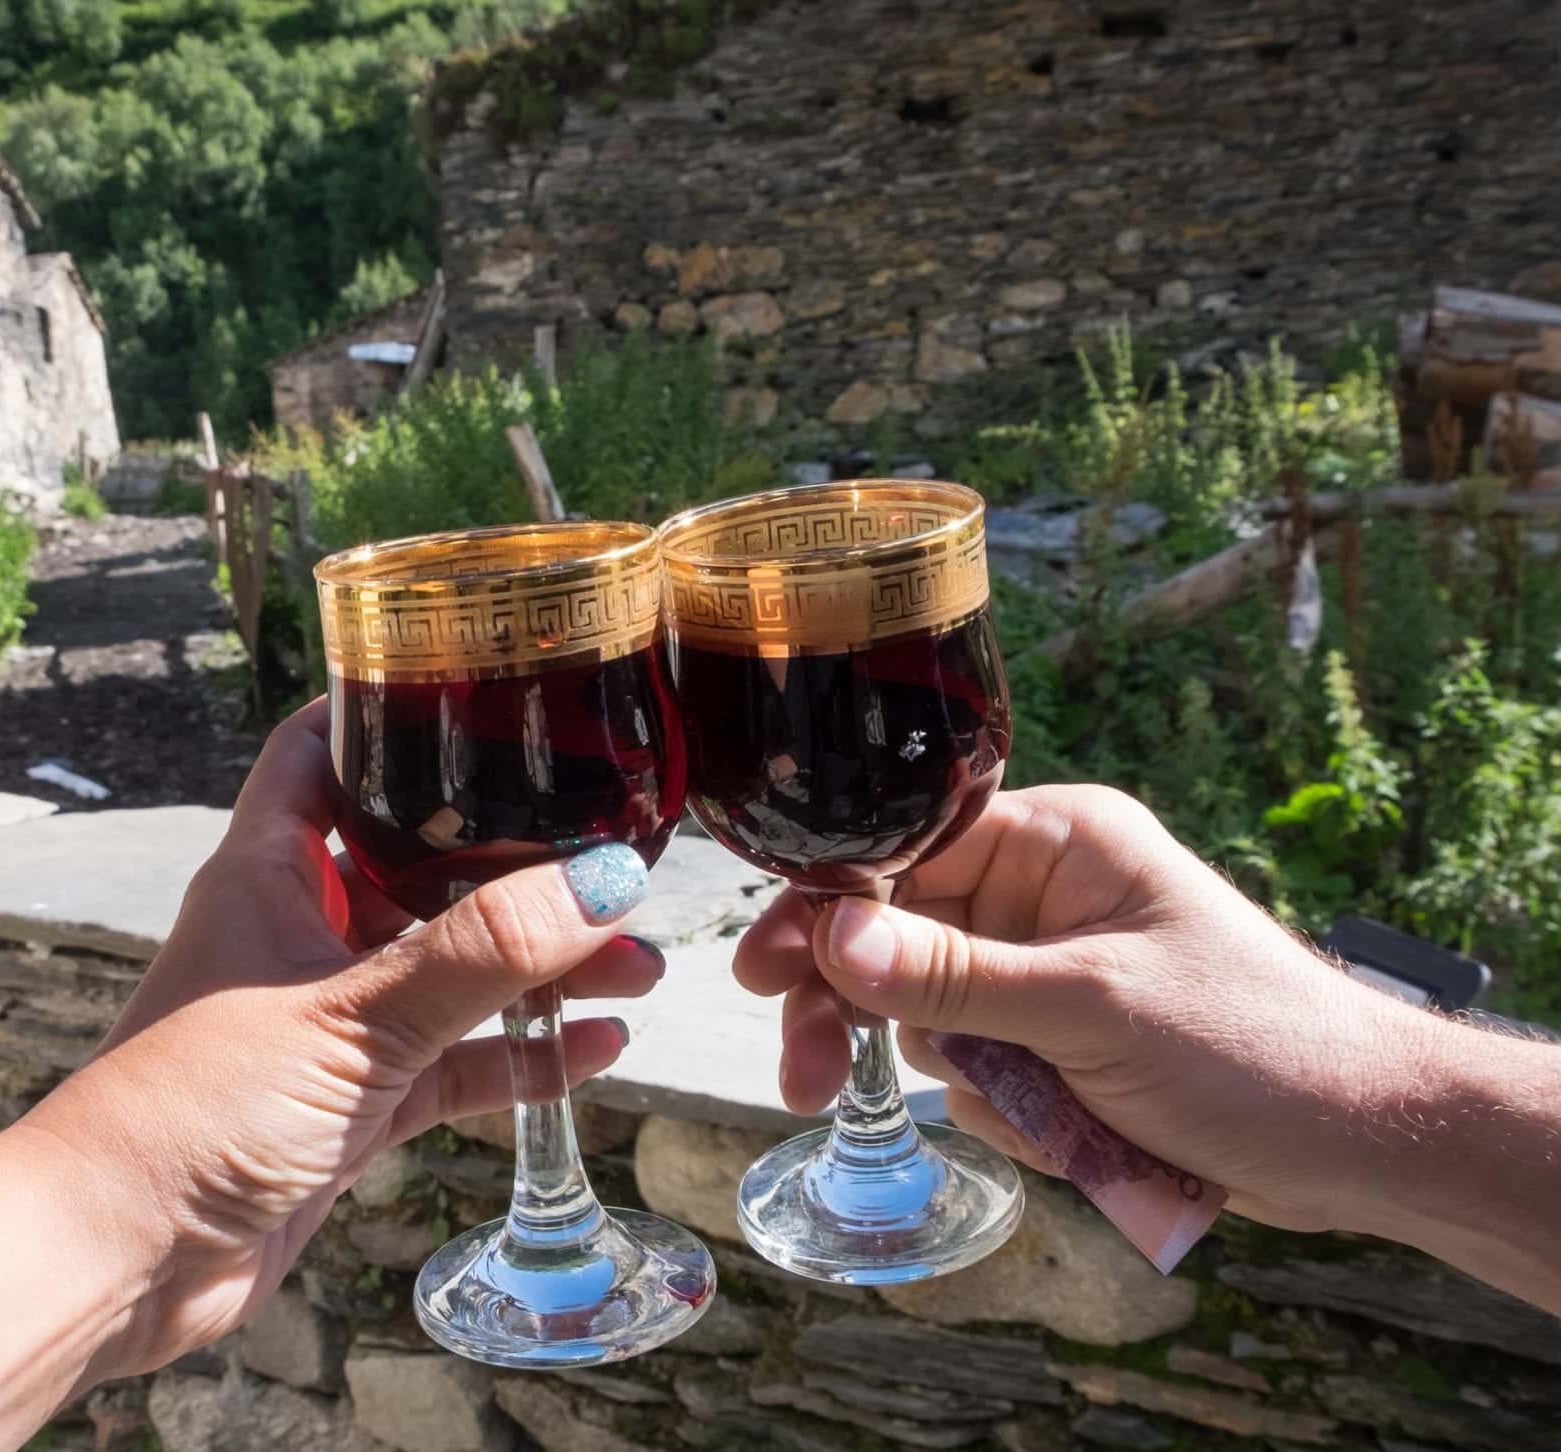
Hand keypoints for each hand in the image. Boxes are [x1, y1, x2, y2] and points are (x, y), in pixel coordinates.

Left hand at [22, 703, 661, 1379]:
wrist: (116, 1258)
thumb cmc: (194, 1109)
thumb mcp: (353, 1016)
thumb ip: (482, 951)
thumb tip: (606, 880)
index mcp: (269, 872)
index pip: (324, 753)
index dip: (392, 714)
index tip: (486, 691)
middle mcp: (298, 932)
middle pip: (420, 868)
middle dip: (516, 865)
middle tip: (615, 860)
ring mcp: (325, 1021)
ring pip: (449, 971)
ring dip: (536, 966)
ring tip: (636, 964)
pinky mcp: (348, 1104)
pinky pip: (452, 1062)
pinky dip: (518, 1054)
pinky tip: (594, 1047)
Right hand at [736, 784, 1459, 1235]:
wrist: (1361, 1142)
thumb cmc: (1252, 1043)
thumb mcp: (1090, 1008)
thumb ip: (953, 977)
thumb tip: (830, 937)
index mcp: (1057, 844)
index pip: (905, 852)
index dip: (828, 907)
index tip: (764, 970)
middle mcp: (1041, 894)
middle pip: (896, 937)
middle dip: (858, 1007)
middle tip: (802, 1072)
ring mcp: (1046, 969)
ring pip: (929, 1011)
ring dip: (947, 1069)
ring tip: (1014, 1111)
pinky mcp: (1057, 1039)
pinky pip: (977, 1066)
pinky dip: (1002, 1106)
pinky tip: (1062, 1130)